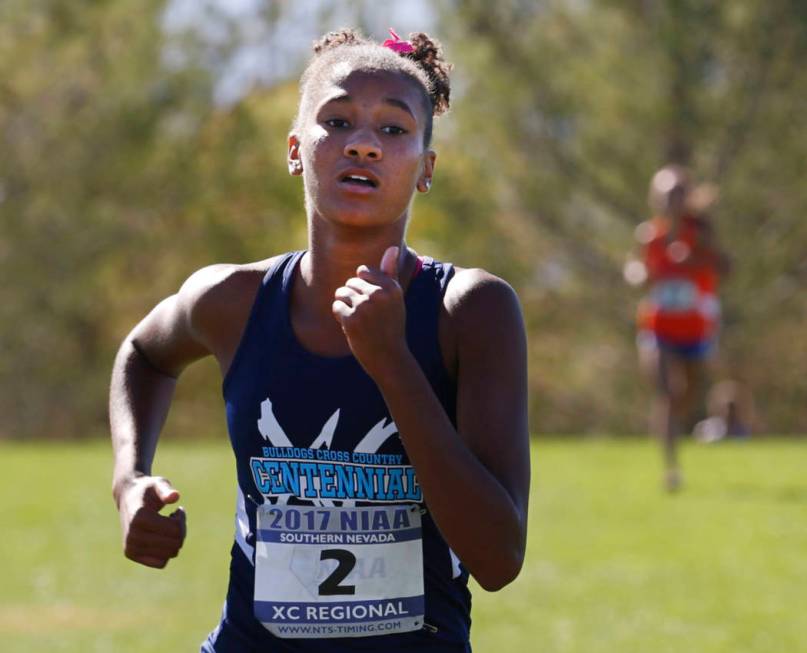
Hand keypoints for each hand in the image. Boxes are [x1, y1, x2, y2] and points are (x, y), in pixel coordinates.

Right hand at [116, 476, 185, 568]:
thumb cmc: (147, 490)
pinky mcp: (132, 555)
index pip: (175, 530)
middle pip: (175, 543)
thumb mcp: (158, 484)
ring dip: (175, 540)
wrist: (127, 498)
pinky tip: (163, 537)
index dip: (181, 519)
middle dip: (181, 529)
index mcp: (139, 518)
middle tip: (174, 517)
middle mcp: (132, 536)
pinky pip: (161, 562)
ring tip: (168, 526)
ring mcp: (130, 547)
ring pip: (170, 554)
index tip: (177, 510)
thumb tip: (174, 496)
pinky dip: (167, 551)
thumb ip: (166, 489)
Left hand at [332, 246, 409, 379]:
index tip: (372, 301)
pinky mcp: (351, 319)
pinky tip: (353, 328)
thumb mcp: (395, 298)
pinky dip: (341, 317)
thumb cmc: (391, 325)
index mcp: (391, 287)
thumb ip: (390, 272)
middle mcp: (379, 294)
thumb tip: (391, 247)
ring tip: (358, 319)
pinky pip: (336, 307)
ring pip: (341, 293)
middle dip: (353, 297)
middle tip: (366, 315)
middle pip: (350, 282)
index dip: (362, 286)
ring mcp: (364, 306)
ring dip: (345, 306)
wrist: (388, 356)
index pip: (362, 271)